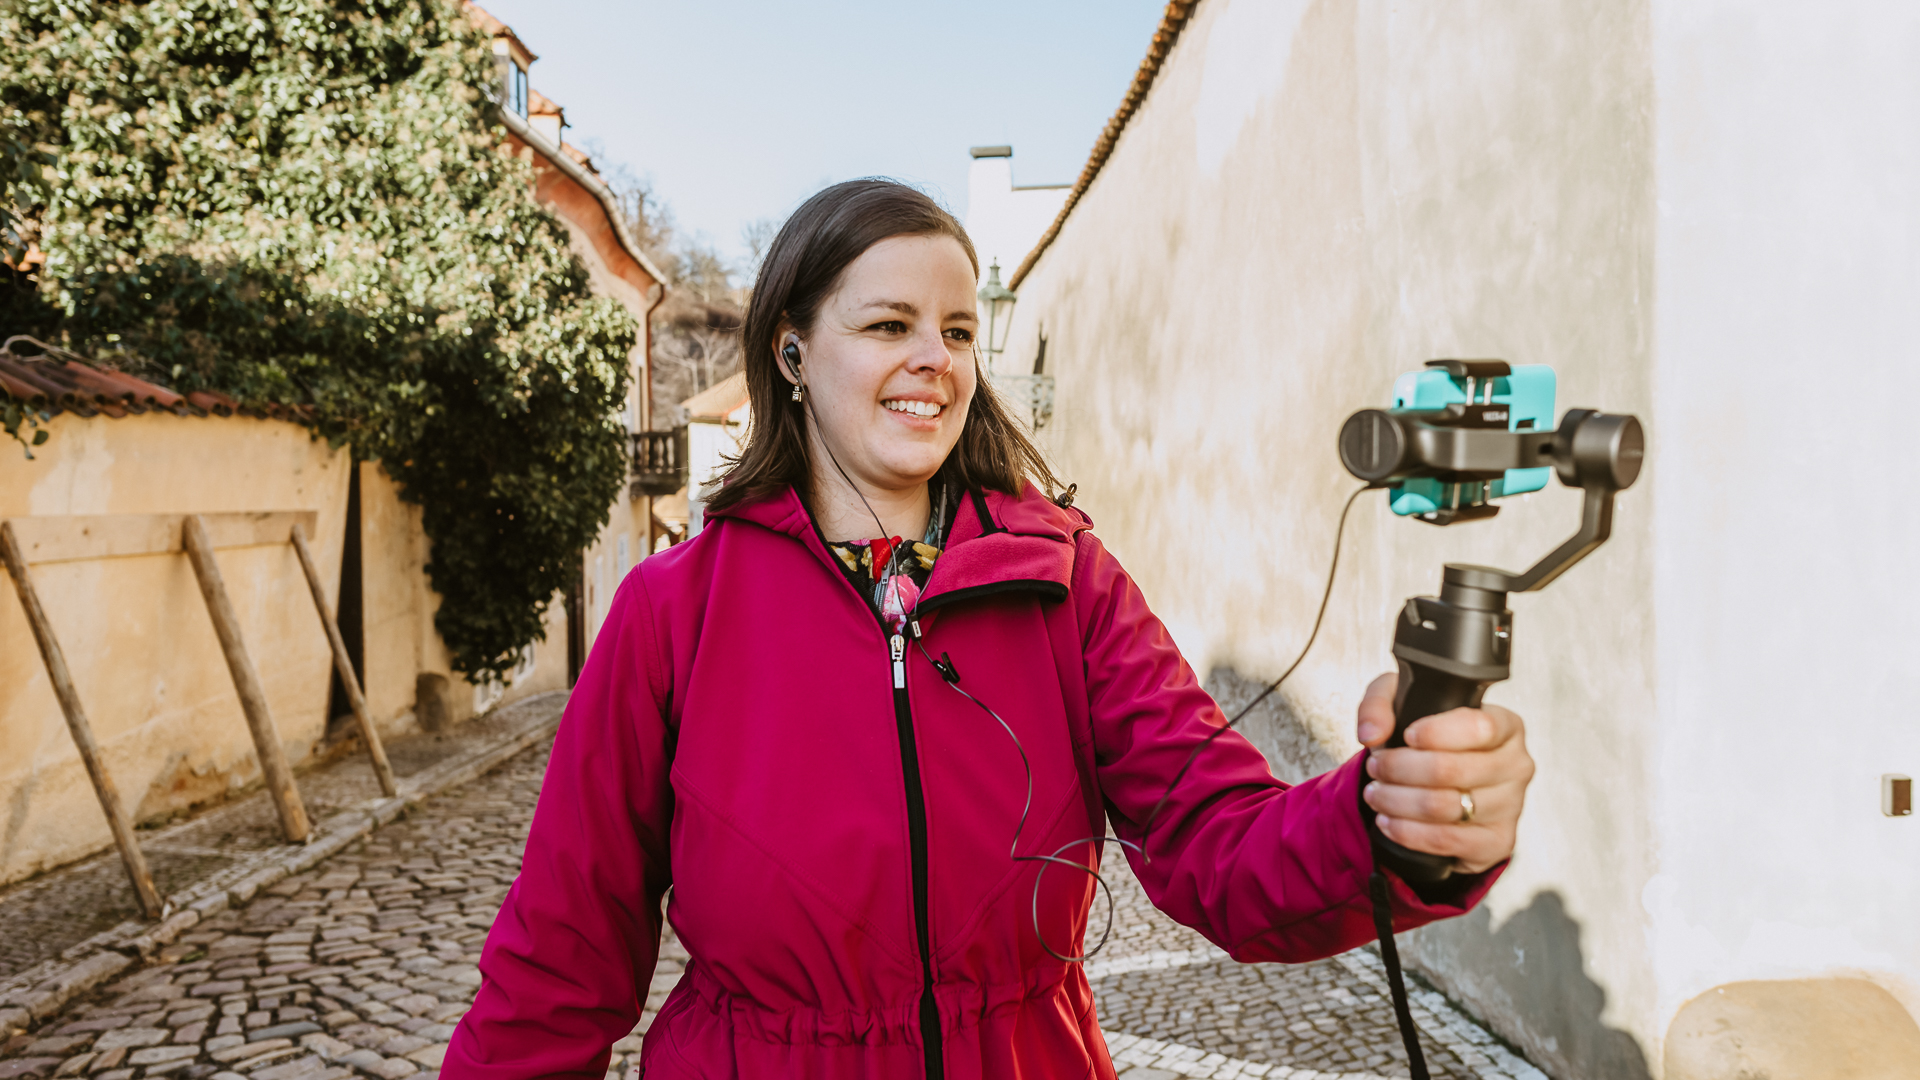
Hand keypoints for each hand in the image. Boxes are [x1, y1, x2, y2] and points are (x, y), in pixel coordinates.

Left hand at [1355, 672, 1533, 874]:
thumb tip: (1371, 734)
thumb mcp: (1401, 703)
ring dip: (1396, 801)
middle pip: (1450, 769)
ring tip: (1376, 793)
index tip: (1407, 736)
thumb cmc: (1428, 739)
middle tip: (1375, 767)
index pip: (1479, 727)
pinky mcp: (1498, 841)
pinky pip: (1447, 840)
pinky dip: (1408, 832)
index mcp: (1506, 725)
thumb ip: (1379, 705)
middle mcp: (1516, 765)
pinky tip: (1388, 821)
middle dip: (1398, 768)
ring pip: (1443, 806)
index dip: (1436, 733)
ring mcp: (1511, 806)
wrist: (1442, 786)